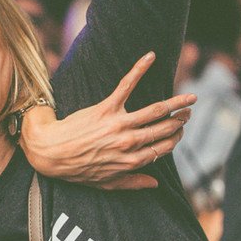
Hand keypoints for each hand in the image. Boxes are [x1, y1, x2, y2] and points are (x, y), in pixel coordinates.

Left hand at [20, 52, 194, 189]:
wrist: (50, 153)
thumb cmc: (76, 169)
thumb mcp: (106, 184)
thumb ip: (132, 183)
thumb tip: (154, 183)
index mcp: (130, 161)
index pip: (162, 149)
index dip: (174, 140)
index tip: (179, 133)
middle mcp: (129, 142)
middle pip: (163, 129)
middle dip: (180, 121)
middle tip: (188, 113)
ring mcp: (119, 124)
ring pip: (155, 110)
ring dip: (175, 103)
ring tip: (189, 98)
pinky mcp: (106, 108)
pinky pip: (127, 85)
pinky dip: (139, 69)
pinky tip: (150, 57)